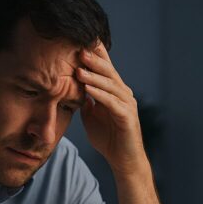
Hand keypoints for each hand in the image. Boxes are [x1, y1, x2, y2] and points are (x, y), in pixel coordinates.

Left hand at [75, 42, 148, 176]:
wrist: (123, 160)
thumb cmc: (108, 139)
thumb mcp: (91, 116)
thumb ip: (85, 101)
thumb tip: (75, 89)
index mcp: (115, 91)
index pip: (105, 69)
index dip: (95, 56)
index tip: (79, 43)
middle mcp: (124, 94)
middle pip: (109, 72)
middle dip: (94, 60)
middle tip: (79, 49)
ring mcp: (127, 104)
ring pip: (110, 85)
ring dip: (94, 76)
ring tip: (79, 69)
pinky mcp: (127, 116)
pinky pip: (112, 102)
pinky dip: (99, 94)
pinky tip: (87, 88)